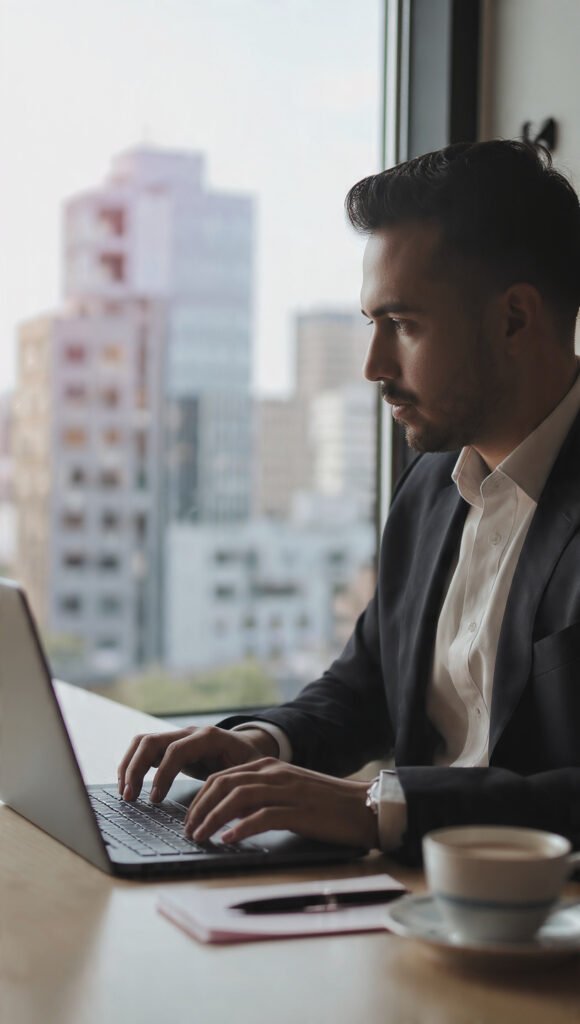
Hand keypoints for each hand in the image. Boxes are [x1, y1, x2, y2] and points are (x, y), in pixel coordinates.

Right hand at [117, 726, 276, 802]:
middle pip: (152, 741)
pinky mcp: (169, 746)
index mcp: (209, 737)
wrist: (248, 747)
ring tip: (125, 794)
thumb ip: (238, 786)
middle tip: (130, 798)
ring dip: (129, 766)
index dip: (163, 774)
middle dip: (136, 769)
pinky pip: (143, 750)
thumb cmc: (249, 762)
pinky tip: (128, 786)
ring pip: (142, 742)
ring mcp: (177, 737)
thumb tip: (228, 811)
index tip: (155, 799)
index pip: (176, 750)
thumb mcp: (250, 772)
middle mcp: (189, 733)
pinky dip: (132, 765)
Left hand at [184, 759, 379, 849]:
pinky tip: (229, 839)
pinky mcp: (299, 811)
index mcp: (270, 767)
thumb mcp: (288, 793)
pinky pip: (263, 816)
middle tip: (188, 831)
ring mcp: (287, 791)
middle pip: (224, 784)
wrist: (364, 806)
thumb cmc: (326, 804)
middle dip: (200, 808)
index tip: (190, 818)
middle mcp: (275, 774)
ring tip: (200, 837)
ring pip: (238, 798)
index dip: (201, 798)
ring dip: (213, 818)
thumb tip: (229, 815)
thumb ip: (261, 797)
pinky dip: (241, 827)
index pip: (223, 777)